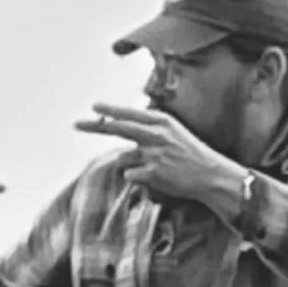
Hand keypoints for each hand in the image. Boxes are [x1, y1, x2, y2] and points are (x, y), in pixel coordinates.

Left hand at [75, 104, 241, 206]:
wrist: (210, 175)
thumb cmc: (190, 154)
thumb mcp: (173, 133)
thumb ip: (149, 130)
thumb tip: (123, 134)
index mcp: (162, 122)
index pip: (131, 114)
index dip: (111, 111)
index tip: (94, 107)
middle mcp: (157, 134)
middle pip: (120, 128)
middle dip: (96, 126)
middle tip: (77, 124)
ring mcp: (154, 154)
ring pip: (124, 158)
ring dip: (131, 164)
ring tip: (154, 168)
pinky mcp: (153, 173)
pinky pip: (130, 176)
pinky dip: (137, 179)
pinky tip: (156, 179)